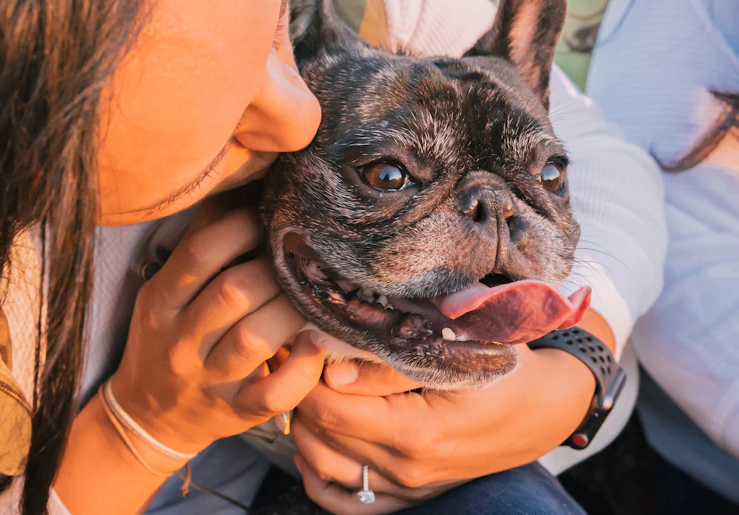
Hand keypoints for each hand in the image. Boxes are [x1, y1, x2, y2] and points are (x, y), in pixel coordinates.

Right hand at [110, 203, 325, 462]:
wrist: (147, 416)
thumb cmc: (166, 338)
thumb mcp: (164, 291)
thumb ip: (199, 246)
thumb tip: (244, 188)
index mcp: (160, 301)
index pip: (200, 253)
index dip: (242, 227)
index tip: (270, 215)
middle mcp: (180, 341)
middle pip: (233, 292)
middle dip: (275, 268)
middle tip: (301, 254)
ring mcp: (208, 380)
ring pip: (255, 339)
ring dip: (292, 309)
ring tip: (313, 292)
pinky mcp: (235, 412)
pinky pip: (273, 394)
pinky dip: (301, 369)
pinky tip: (316, 344)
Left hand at [292, 344, 595, 511]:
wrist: (541, 408)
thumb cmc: (499, 367)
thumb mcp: (453, 350)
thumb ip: (389, 362)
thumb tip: (330, 373)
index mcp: (418, 433)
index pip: (328, 407)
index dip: (304, 371)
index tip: (303, 342)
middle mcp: (408, 470)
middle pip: (318, 436)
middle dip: (301, 394)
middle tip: (302, 360)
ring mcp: (407, 490)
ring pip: (322, 467)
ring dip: (306, 428)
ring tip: (311, 389)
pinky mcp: (408, 498)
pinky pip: (342, 501)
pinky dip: (318, 474)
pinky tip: (319, 439)